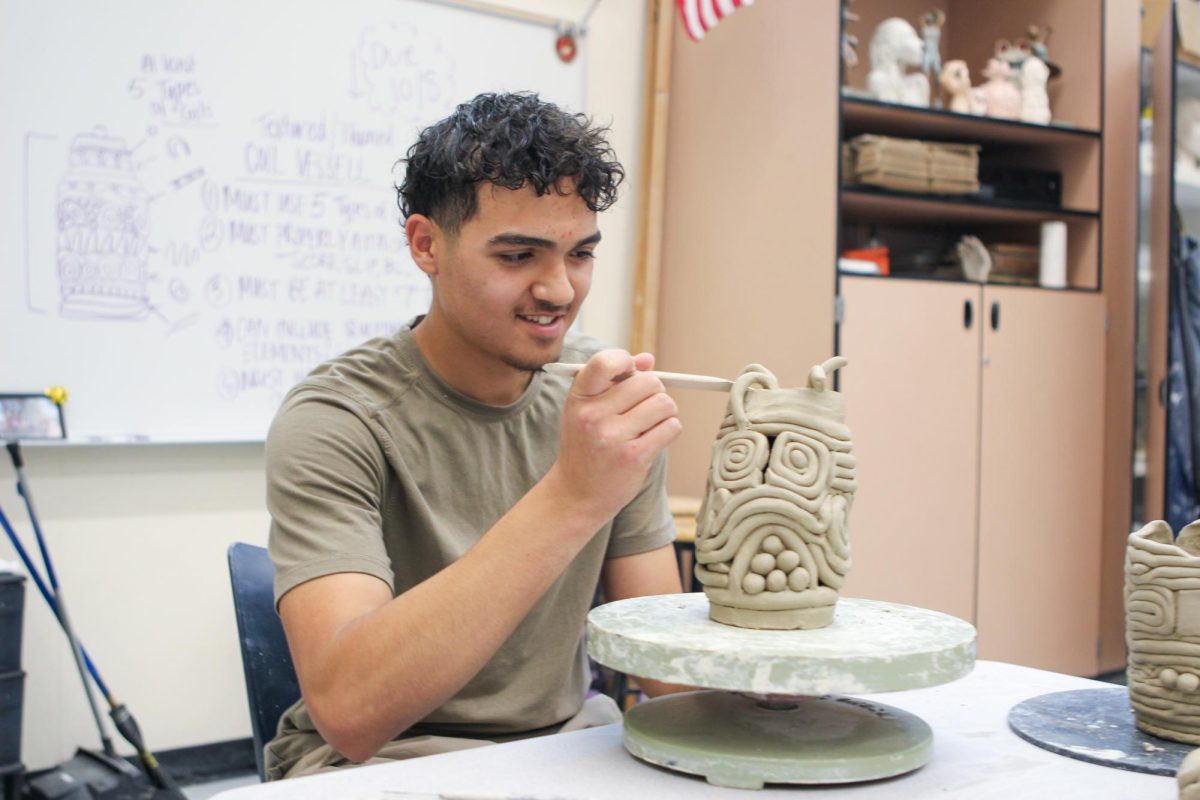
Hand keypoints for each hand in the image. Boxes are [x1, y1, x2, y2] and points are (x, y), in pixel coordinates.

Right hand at [549, 349, 681, 523]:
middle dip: (654, 392)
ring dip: (665, 412)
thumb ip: (615, 380)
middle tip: (644, 406)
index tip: (630, 373)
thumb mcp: (588, 408)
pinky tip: (653, 438)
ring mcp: (613, 436)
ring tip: (649, 424)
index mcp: (579, 397)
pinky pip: (671, 427)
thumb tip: (647, 359)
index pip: (606, 362)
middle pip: (648, 382)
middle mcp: (593, 415)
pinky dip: (669, 430)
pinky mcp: (634, 456)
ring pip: (664, 403)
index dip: (626, 362)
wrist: (576, 493)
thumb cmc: (586, 445)